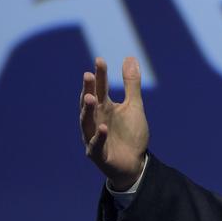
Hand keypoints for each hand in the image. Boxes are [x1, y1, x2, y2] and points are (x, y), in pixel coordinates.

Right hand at [79, 56, 148, 190]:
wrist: (134, 162)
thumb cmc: (131, 133)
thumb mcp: (134, 106)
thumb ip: (131, 84)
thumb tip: (129, 57)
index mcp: (104, 107)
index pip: (100, 88)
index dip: (100, 75)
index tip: (99, 60)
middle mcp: (96, 120)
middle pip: (90, 103)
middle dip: (88, 90)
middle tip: (88, 75)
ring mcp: (94, 136)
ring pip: (87, 122)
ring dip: (88, 110)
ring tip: (91, 97)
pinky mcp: (98, 153)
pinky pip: (96, 144)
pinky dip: (99, 136)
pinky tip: (104, 127)